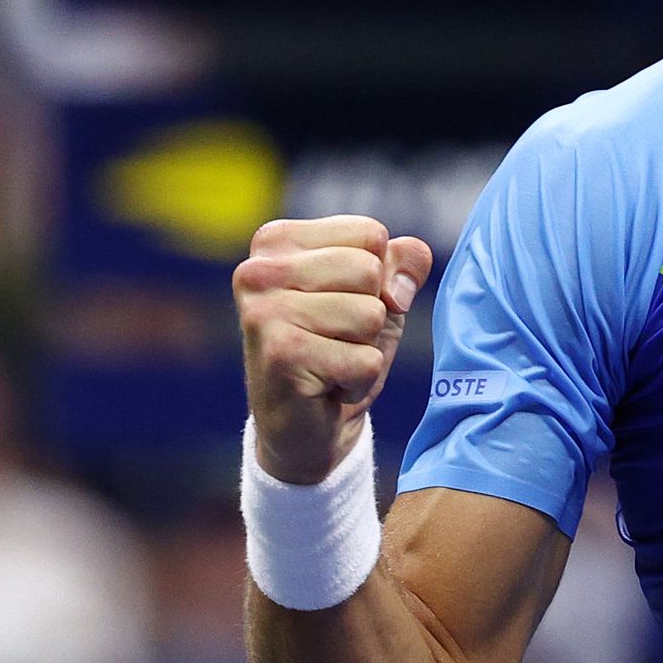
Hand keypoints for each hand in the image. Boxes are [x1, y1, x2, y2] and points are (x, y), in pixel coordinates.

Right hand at [235, 216, 434, 483]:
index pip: (370, 234)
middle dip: (371, 313)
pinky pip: (365, 360)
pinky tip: (326, 387)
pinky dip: (359, 381)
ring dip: (365, 349)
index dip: (378, 276)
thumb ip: (403, 262)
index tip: (342, 304)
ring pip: (370, 314)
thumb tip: (400, 283)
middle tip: (336, 340)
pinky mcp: (280, 355)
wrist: (305, 429)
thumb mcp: (380, 294)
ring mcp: (264, 313)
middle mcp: (258, 271)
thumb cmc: (340, 349)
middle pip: (370, 270)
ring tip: (331, 361)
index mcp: (276, 241)